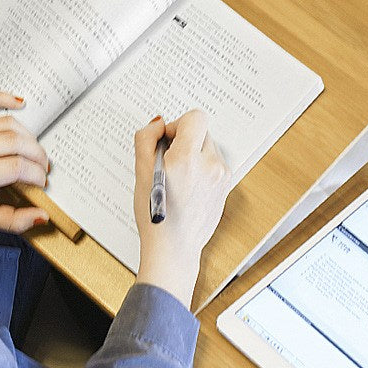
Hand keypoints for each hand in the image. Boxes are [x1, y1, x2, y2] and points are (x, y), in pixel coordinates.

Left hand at [0, 93, 49, 232]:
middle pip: (17, 142)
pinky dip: (2, 98)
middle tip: (42, 166)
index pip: (18, 167)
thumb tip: (41, 216)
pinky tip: (18, 103)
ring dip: (28, 136)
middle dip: (37, 155)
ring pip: (8, 124)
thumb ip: (16, 221)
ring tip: (32, 149)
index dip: (37, 174)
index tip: (41, 181)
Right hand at [134, 110, 230, 306]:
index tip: (167, 140)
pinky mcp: (227, 187)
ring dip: (194, 155)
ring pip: (209, 148)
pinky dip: (202, 169)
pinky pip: (215, 165)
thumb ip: (146, 139)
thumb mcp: (140, 173)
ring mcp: (222, 177)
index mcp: (187, 159)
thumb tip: (158, 123)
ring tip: (179, 179)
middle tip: (168, 163)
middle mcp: (210, 165)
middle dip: (185, 141)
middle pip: (202, 132)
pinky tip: (189, 188)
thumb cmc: (157, 218)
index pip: (195, 118)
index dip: (177, 125)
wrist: (175, 249)